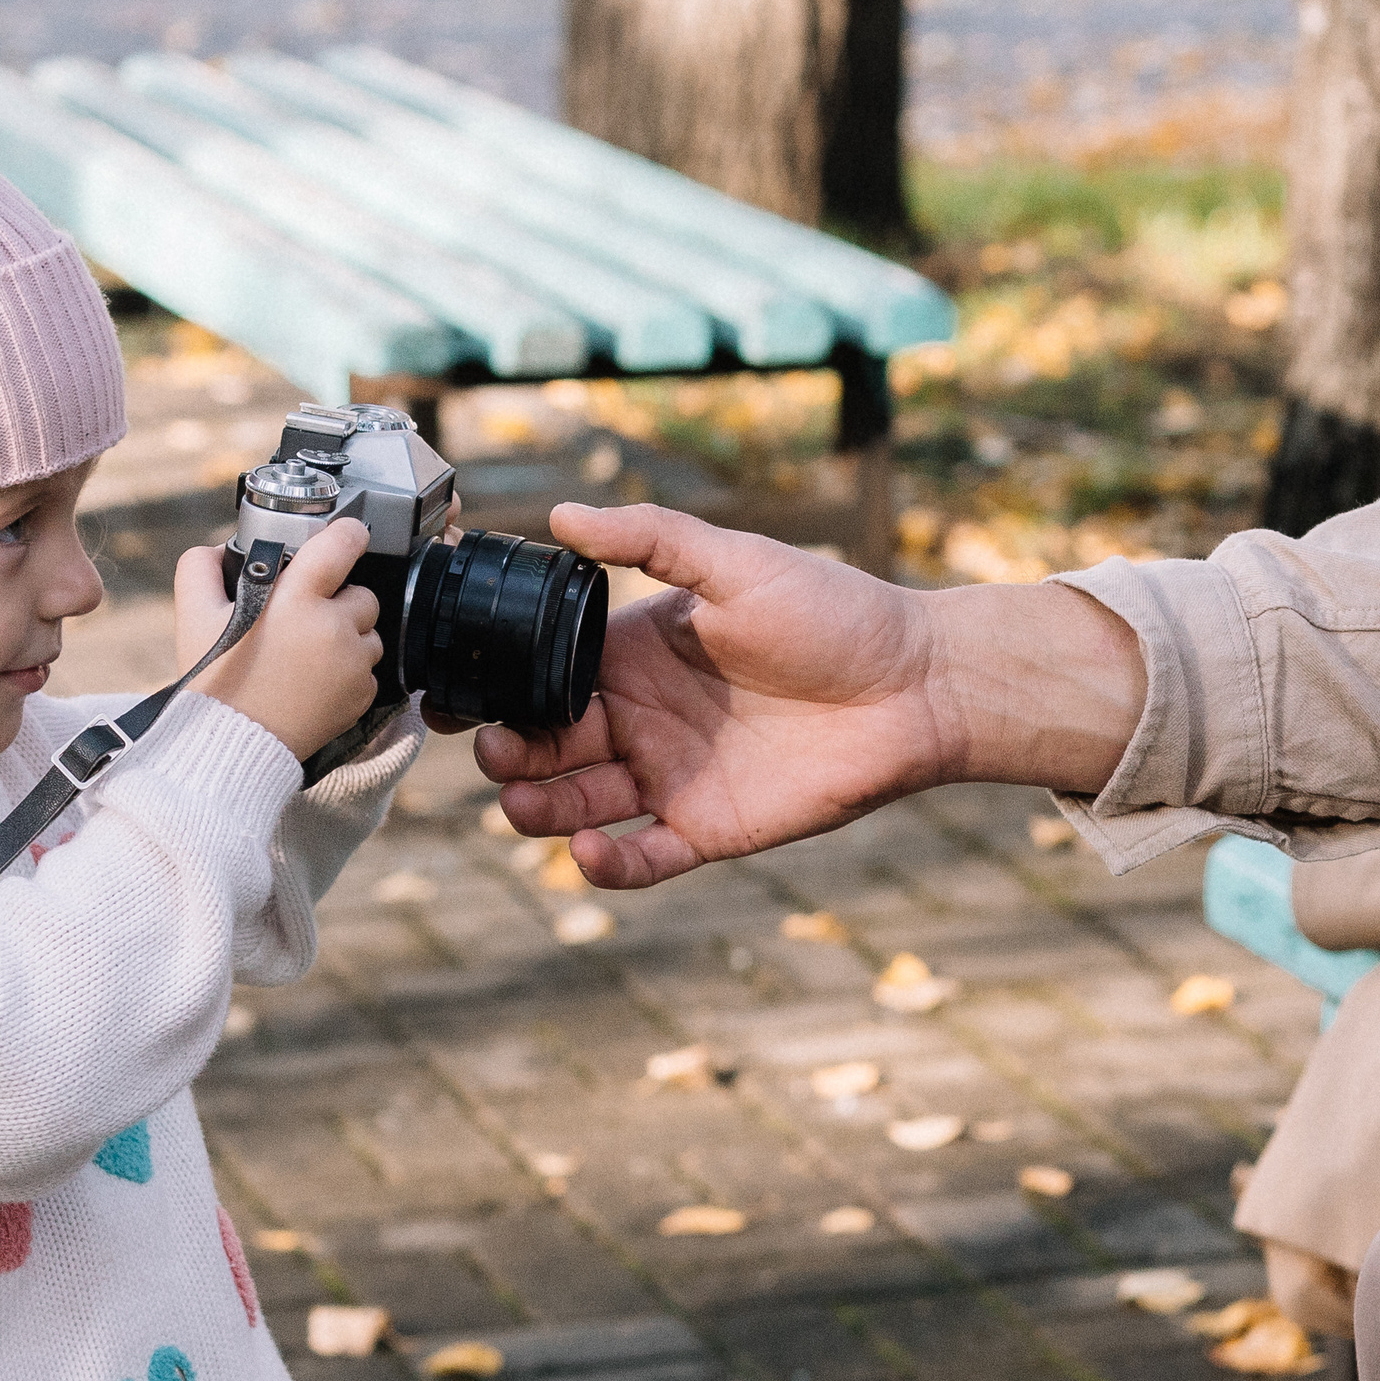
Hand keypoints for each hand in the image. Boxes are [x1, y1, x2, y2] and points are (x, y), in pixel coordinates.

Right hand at [176, 519, 381, 760]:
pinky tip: (314, 682)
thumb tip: (222, 549)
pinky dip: (348, 672)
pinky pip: (367, 670)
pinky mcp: (362, 696)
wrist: (233, 742)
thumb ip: (201, 567)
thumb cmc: (214, 679)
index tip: (344, 537)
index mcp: (297, 599)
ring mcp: (353, 664)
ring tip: (307, 654)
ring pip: (369, 633)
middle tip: (301, 620)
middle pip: (361, 593)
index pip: (344, 543)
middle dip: (337, 601)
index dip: (347, 534)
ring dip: (347, 636)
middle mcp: (334, 628)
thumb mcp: (192, 614)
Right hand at [476, 503, 1143, 887]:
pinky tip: (591, 850)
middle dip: (508, 756)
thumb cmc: (834, 613)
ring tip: (525, 802)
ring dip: (537, 810)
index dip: (500, 694)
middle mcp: (638, 720)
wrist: (917, 685)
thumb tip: (560, 516)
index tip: (462, 700)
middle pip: (545, 749)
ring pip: (575, 807)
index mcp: (631, 657)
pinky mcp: (705, 828)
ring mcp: (668, 778)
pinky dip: (605, 864)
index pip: (542, 680)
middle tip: (497, 751)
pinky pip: (640, 858)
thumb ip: (649, 539)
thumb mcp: (736, 562)